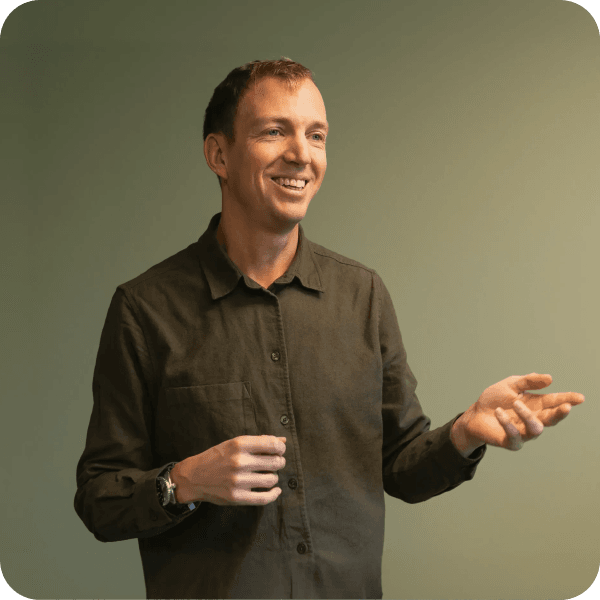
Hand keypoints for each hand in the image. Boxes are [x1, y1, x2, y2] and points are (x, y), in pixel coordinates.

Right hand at [170, 435, 286, 505]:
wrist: (193, 476)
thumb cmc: (217, 457)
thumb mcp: (235, 443)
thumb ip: (259, 441)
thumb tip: (283, 441)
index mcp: (239, 445)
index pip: (272, 445)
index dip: (281, 448)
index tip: (280, 450)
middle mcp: (239, 462)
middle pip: (275, 463)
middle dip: (280, 462)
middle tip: (276, 462)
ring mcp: (238, 481)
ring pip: (271, 479)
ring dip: (274, 477)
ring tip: (268, 474)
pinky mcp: (237, 497)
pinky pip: (264, 498)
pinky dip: (274, 494)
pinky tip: (275, 490)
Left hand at [452, 373, 584, 453]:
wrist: (475, 414)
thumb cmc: (495, 399)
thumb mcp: (510, 385)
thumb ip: (528, 381)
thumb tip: (550, 378)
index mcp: (535, 404)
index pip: (554, 402)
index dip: (567, 400)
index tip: (580, 398)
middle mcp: (533, 419)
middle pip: (551, 419)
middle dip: (559, 413)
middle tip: (565, 406)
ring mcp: (524, 432)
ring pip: (536, 428)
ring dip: (527, 415)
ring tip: (516, 403)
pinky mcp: (511, 442)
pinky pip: (515, 436)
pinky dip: (507, 423)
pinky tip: (498, 412)